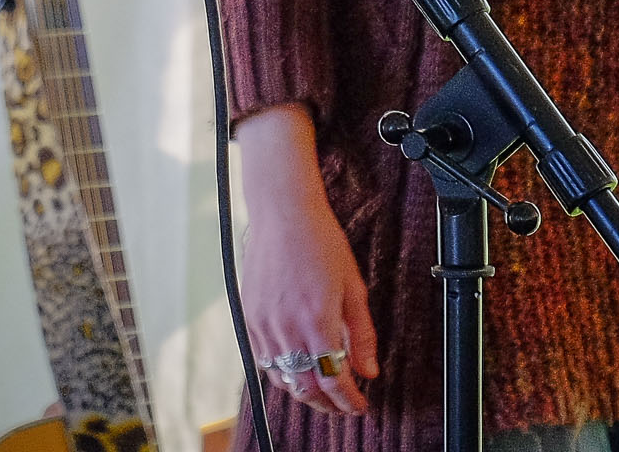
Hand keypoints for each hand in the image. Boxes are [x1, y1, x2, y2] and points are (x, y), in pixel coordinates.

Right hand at [234, 104, 376, 414]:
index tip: (360, 406)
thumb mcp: (353, 287)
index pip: (335, 380)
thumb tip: (369, 370)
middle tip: (344, 406)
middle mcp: (287, 327)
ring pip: (283, 378)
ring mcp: (264, 323)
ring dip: (304, 392)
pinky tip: (295, 369)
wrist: (282, 211)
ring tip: (321, 393)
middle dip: (328, 404)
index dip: (350, 401)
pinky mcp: (249, 316)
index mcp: (317, 320)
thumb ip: (362, 334)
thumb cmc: (320, 241)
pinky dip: (281, 373)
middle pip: (307, 387)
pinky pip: (264, 359)